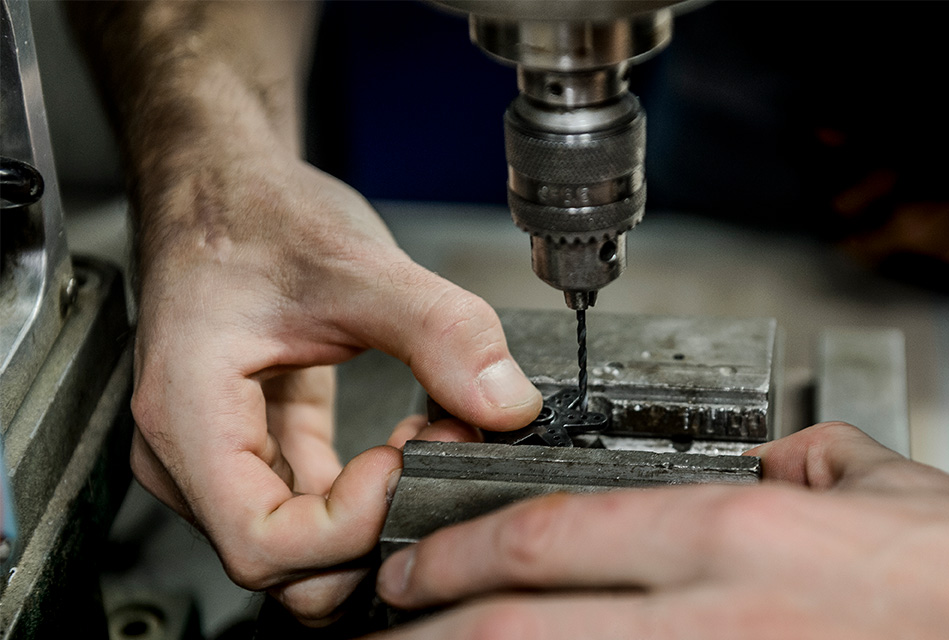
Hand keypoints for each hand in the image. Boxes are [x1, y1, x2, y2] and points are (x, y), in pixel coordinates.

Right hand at [130, 137, 541, 624]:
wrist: (227, 187)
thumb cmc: (256, 215)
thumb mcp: (357, 263)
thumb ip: (439, 332)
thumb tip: (506, 403)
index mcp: (188, 416)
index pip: (265, 544)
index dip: (351, 523)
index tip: (405, 456)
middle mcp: (194, 456)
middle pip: (289, 566)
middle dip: (376, 524)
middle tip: (434, 446)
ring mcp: (228, 459)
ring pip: (308, 550)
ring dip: (380, 511)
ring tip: (430, 434)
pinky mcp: (266, 450)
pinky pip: (320, 510)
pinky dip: (373, 492)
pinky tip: (413, 437)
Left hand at [375, 422, 948, 638]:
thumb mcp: (868, 482)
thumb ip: (787, 466)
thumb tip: (748, 467)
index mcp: (733, 530)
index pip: (548, 533)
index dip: (456, 553)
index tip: (412, 566)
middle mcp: (711, 612)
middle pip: (518, 621)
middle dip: (427, 629)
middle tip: (378, 630)